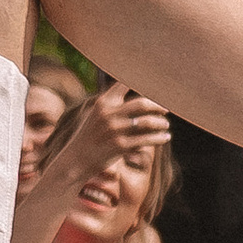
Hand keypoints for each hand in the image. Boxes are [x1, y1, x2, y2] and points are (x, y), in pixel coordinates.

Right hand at [45, 82, 171, 199]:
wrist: (76, 160)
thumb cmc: (90, 136)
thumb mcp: (96, 115)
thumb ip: (112, 104)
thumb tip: (137, 97)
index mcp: (103, 103)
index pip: (125, 84)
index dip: (142, 82)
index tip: (155, 85)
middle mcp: (109, 114)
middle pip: (142, 103)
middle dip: (158, 105)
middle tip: (166, 109)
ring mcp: (115, 131)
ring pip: (147, 122)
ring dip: (161, 123)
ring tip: (165, 125)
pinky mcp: (120, 146)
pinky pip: (146, 140)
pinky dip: (159, 138)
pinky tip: (165, 137)